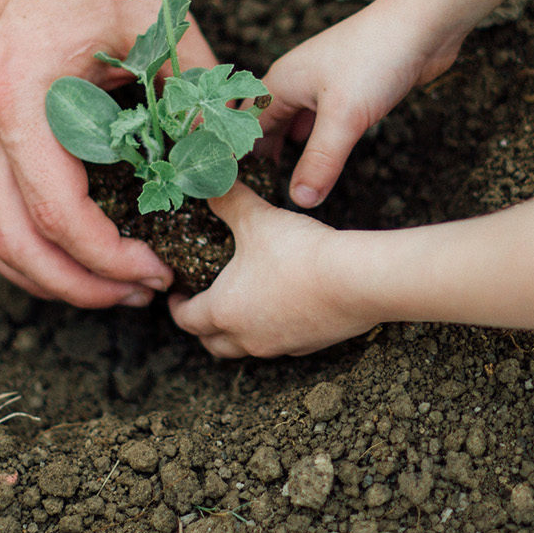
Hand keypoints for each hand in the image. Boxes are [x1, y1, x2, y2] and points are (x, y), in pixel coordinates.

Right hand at [0, 0, 217, 306]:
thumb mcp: (158, 18)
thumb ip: (191, 92)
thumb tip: (229, 161)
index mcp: (21, 97)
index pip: (55, 212)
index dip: (107, 257)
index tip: (157, 271)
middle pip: (9, 238)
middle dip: (74, 283)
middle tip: (139, 293)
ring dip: (39, 269)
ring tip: (105, 282)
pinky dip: (20, 235)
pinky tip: (72, 240)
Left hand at [169, 184, 376, 356]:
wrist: (355, 280)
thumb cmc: (298, 252)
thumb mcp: (255, 218)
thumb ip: (228, 201)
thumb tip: (208, 184)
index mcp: (223, 310)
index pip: (187, 320)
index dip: (177, 307)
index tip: (178, 294)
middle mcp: (247, 337)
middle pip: (213, 344)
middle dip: (203, 328)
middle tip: (203, 304)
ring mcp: (280, 346)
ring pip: (247, 348)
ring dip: (238, 332)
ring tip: (242, 306)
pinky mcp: (309, 346)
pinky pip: (281, 344)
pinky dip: (273, 331)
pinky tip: (283, 309)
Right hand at [256, 0, 460, 207]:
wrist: (421, 24)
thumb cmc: (376, 58)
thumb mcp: (344, 118)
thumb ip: (320, 161)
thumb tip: (299, 200)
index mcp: (282, 82)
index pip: (247, 126)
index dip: (238, 155)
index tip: (231, 185)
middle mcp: (297, 80)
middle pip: (266, 121)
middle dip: (260, 151)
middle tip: (255, 187)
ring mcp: (323, 81)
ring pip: (294, 118)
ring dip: (286, 144)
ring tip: (277, 173)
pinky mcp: (349, 86)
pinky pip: (321, 117)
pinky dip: (313, 137)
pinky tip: (318, 150)